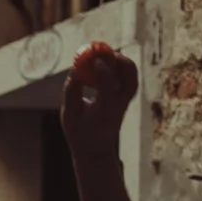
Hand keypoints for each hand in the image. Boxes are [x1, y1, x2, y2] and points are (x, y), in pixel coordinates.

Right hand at [60, 42, 138, 160]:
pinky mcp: (127, 98)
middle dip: (118, 60)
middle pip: (129, 77)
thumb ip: (71, 92)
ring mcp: (126, 102)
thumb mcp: (69, 115)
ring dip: (121, 61)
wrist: (96, 149)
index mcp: (105, 111)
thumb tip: (74, 70)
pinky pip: (130, 77)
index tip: (94, 59)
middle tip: (104, 50)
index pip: (109, 88)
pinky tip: (108, 63)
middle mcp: (120, 105)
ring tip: (105, 55)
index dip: (103, 71)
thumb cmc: (79, 133)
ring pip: (132, 75)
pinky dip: (122, 66)